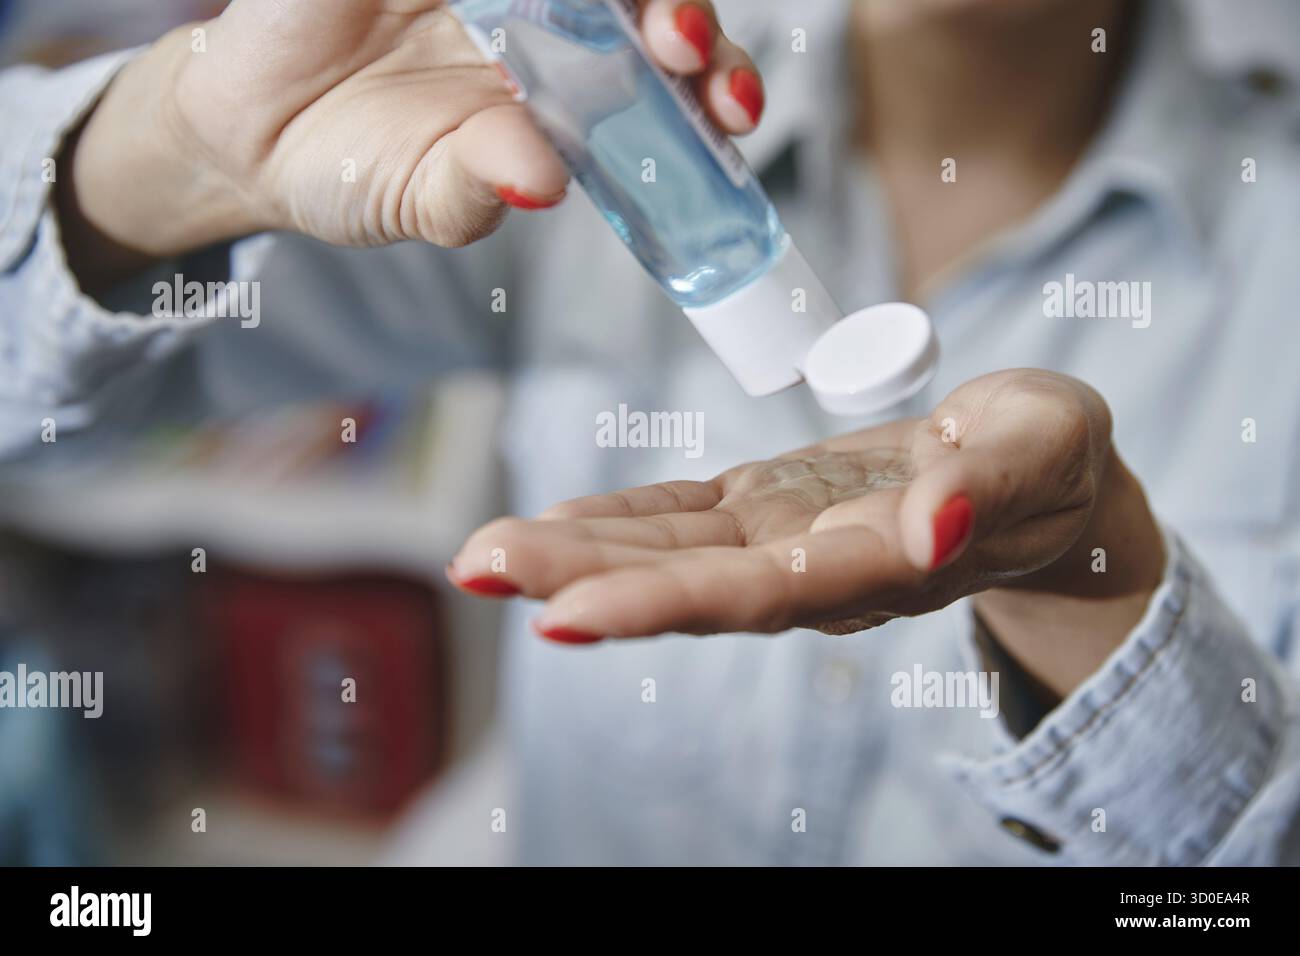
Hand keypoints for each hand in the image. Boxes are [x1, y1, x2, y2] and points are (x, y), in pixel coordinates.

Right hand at [59, 0, 762, 280]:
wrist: (248, 133)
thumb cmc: (357, 168)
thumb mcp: (424, 197)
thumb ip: (477, 188)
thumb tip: (539, 180)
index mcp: (571, 80)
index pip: (665, 68)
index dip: (712, 81)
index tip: (731, 111)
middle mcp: (545, 8)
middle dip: (680, 15)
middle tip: (680, 47)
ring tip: (628, 12)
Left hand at [451, 370, 1166, 695]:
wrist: (1033, 475)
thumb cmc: (1047, 459)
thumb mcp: (1041, 449)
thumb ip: (989, 484)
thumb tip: (933, 520)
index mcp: (872, 562)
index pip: (754, 594)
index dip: (659, 603)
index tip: (563, 613)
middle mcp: (810, 569)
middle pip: (682, 584)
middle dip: (577, 580)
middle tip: (475, 568)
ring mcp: (781, 539)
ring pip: (666, 553)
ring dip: (572, 554)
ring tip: (480, 556)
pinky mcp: (767, 505)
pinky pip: (681, 517)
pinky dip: (614, 521)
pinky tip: (550, 523)